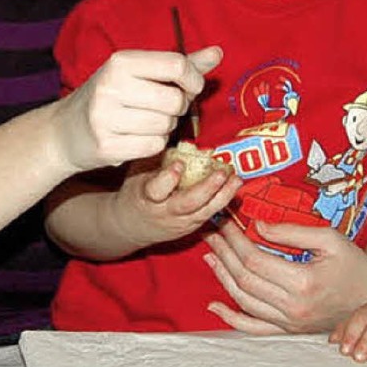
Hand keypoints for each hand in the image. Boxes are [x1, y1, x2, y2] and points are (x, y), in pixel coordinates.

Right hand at [55, 46, 221, 169]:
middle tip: (161, 108)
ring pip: (166, 126)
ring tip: (145, 122)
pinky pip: (154, 146)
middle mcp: (111, 86)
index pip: (176, 65)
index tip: (189, 87)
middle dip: (177, 108)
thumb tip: (218, 52)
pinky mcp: (106, 146)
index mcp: (121, 61)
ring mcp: (105, 117)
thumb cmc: (111, 97)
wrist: (64, 132)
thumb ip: (180, 64)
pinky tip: (137, 138)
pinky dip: (153, 144)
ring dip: (165, 127)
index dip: (193, 79)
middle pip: (175, 100)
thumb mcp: (139, 73)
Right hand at [112, 160, 241, 248]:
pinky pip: (209, 215)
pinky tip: (233, 187)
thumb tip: (179, 139)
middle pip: (188, 204)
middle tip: (221, 172)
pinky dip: (222, 200)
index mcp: (147, 197)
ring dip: (223, 195)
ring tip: (236, 179)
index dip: (169, 178)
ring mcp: (180, 223)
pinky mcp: (191, 228)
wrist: (130, 225)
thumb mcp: (137, 172)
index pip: (158, 190)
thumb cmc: (135, 192)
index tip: (180, 163)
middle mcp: (165, 213)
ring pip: (204, 212)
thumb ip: (157, 158)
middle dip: (207, 188)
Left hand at [202, 220, 366, 333]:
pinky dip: (231, 318)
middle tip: (212, 232)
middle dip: (224, 253)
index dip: (235, 240)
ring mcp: (290, 323)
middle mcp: (293, 308)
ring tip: (211, 254)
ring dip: (222, 277)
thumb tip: (258, 227)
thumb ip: (291, 232)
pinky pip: (253, 328)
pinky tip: (213, 306)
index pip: (255, 260)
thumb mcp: (329, 238)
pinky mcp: (289, 331)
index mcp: (304, 282)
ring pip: (244, 301)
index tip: (225, 221)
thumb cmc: (353, 262)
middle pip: (244, 279)